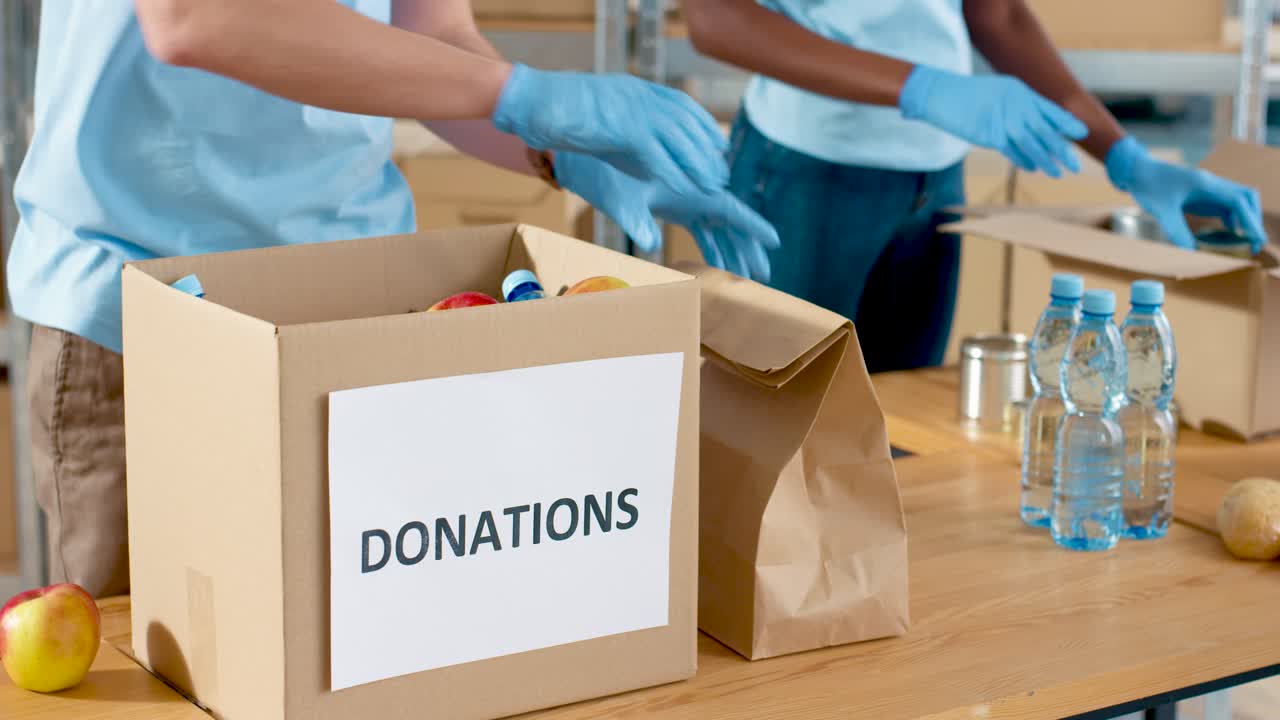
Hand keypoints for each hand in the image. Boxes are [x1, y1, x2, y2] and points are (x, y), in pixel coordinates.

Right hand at [493, 64, 727, 198]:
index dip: (702, 125)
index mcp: (635, 89)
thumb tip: (630, 147)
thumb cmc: (556, 111)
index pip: (682, 104)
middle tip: (721, 173)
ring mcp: (632, 108)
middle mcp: (640, 95)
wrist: (532, 102)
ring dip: (697, 164)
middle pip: (686, 122)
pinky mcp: (622, 126)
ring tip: (712, 186)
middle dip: (706, 149)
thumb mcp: (599, 116)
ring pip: (678, 137)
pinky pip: (656, 152)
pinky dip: (674, 171)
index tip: (717, 144)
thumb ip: (619, 128)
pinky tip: (685, 188)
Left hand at [556, 152, 779, 281]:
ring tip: (747, 280)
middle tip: (764, 276)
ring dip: (732, 253)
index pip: (729, 207)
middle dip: (747, 248)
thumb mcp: (622, 198)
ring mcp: (688, 200)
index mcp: (690, 184)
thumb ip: (638, 220)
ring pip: (719, 229)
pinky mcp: (678, 207)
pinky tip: (722, 269)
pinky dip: (713, 249)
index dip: (752, 225)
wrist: (590, 159)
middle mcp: (695, 191)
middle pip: (729, 223)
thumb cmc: (605, 175)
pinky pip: (703, 231)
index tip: (773, 240)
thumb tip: (650, 245)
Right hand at [899, 66, 1086, 177]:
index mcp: (1020, 92)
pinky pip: (1012, 151)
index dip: (1066, 123)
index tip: (1081, 133)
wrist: (940, 94)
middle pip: (1046, 131)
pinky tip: (1033, 168)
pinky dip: (1024, 161)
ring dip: (1046, 160)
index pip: (1050, 110)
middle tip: (1075, 165)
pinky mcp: (991, 135)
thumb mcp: (998, 92)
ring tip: (1058, 173)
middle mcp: (1017, 105)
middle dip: (1062, 149)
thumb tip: (1033, 123)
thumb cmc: (966, 95)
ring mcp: (1004, 120)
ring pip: (1032, 144)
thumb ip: (1016, 105)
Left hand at [1106, 136, 1266, 252]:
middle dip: (1253, 219)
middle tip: (1254, 243)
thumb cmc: (1147, 186)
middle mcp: (1212, 184)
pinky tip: (1229, 234)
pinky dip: (1232, 218)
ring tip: (1246, 242)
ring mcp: (1208, 188)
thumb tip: (1191, 252)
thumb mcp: (1160, 211)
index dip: (1250, 221)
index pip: (1238, 201)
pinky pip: (1225, 205)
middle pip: (1246, 198)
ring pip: (1238, 201)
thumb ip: (1176, 230)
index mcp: (1205, 184)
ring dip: (1245, 219)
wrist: (1136, 170)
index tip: (1256, 240)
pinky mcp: (1202, 194)